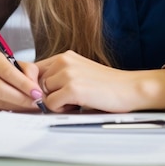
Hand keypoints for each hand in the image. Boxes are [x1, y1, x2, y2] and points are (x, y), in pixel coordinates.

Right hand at [0, 50, 44, 111]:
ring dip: (17, 106)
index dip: (24, 84)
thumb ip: (29, 72)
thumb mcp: (18, 62)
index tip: (37, 93)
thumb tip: (35, 89)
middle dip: (21, 98)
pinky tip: (21, 108)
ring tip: (31, 106)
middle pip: (0, 89)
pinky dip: (11, 110)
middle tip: (36, 103)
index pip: (8, 72)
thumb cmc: (4, 66)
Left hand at [35, 50, 164, 112]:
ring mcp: (68, 74)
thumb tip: (36, 90)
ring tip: (76, 101)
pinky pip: (51, 104)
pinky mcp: (72, 88)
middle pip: (37, 83)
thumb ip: (60, 77)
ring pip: (43, 94)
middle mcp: (64, 61)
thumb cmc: (107, 84)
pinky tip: (78, 105)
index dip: (36, 84)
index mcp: (66, 56)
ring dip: (55, 102)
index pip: (35, 68)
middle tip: (69, 98)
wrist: (129, 88)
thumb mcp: (80, 73)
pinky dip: (61, 109)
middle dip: (48, 94)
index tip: (44, 93)